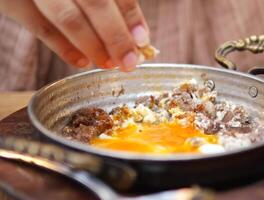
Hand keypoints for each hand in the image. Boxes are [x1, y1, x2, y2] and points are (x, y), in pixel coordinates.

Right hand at [0, 0, 148, 70]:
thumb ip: (113, 3)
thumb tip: (137, 36)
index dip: (130, 16)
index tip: (142, 40)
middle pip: (95, 3)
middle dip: (116, 36)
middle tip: (129, 62)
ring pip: (68, 18)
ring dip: (92, 45)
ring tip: (108, 63)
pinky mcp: (13, 2)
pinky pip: (40, 28)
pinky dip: (63, 48)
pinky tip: (82, 61)